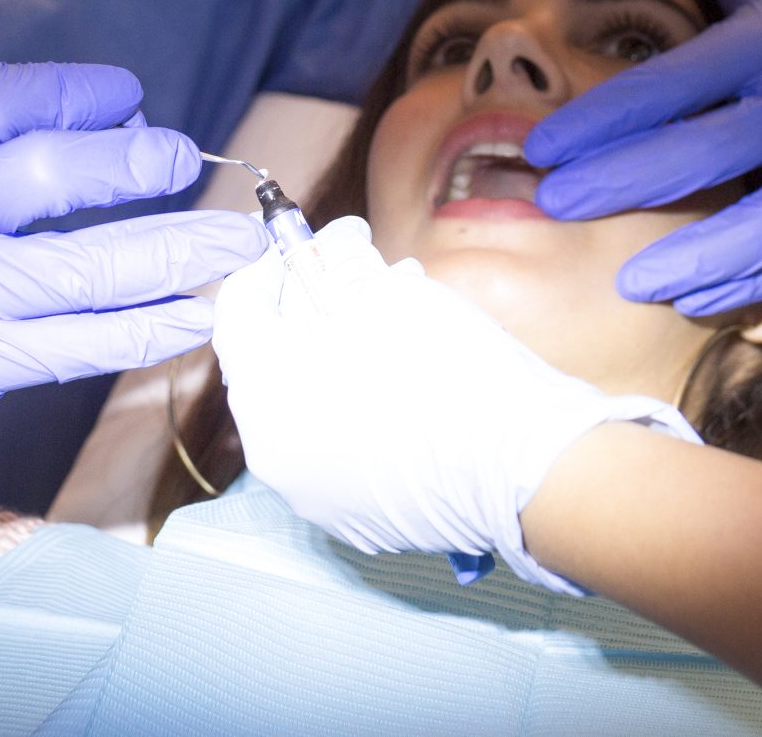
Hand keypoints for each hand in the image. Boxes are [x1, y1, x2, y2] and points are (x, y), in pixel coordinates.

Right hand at [0, 60, 266, 498]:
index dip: (76, 91)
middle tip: (187, 162)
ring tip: (238, 242)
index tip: (130, 100)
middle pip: (50, 176)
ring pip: (84, 270)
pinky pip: (77, 344)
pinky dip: (146, 329)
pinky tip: (193, 315)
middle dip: (137, 167)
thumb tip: (130, 129)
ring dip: (177, 254)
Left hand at [212, 217, 694, 594]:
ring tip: (397, 322)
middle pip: (275, 363)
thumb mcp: (386, 292)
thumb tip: (328, 244)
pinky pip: (346, 448)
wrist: (524, 467)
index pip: (237, 316)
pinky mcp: (362, 519)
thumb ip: (339, 261)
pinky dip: (364, 407)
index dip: (269, 268)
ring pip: (312, 406)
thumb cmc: (447, 370)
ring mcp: (319, 497)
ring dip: (340, 357)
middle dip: (312, 310)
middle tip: (358, 278)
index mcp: (266, 400)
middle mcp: (276, 460)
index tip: (304, 246)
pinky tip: (411, 381)